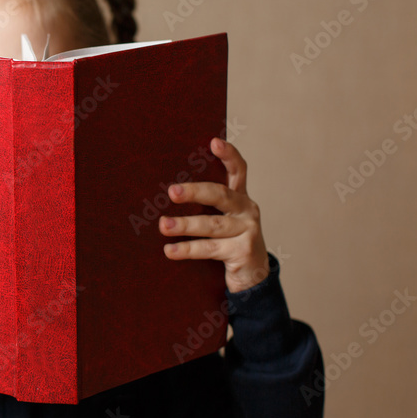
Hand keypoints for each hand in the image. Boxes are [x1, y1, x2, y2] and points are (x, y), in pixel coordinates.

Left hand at [159, 137, 269, 293]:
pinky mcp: (244, 251)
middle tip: (172, 192)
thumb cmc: (227, 242)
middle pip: (220, 195)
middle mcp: (247, 209)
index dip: (228, 155)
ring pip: (212, 225)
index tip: (214, 142)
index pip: (238, 170)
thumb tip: (164, 193)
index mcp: (239, 197)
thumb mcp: (219, 220)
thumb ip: (204, 206)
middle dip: (195, 192)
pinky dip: (188, 249)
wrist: (253, 276)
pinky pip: (210, 249)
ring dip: (185, 225)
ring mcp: (248, 230)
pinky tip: (170, 250)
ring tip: (163, 225)